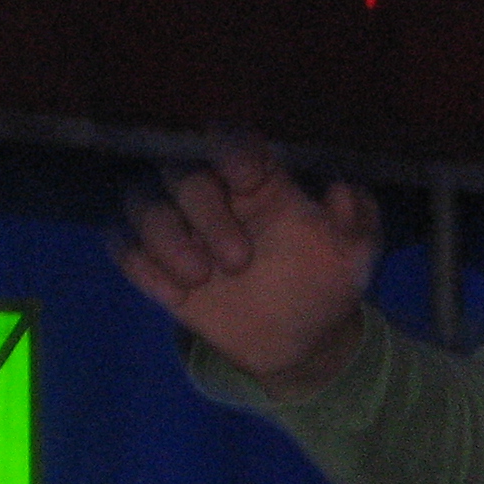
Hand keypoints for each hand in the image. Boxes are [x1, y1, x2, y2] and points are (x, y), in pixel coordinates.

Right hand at [114, 138, 379, 396]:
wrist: (304, 340)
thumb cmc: (327, 283)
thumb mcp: (356, 255)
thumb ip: (358, 219)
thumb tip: (342, 189)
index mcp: (259, 180)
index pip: (232, 143)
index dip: (231, 150)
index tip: (246, 177)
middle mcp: (213, 194)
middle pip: (182, 173)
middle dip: (204, 211)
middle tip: (240, 262)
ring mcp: (180, 228)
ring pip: (141, 202)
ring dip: (163, 236)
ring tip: (200, 278)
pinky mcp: (158, 264)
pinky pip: (126, 248)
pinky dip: (140, 264)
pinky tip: (176, 294)